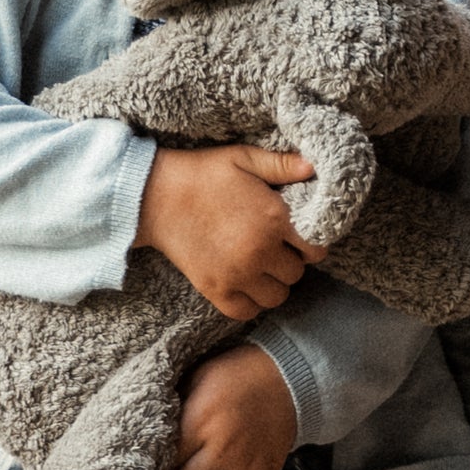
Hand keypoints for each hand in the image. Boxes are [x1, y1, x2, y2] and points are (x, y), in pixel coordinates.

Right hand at [137, 143, 314, 318]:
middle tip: (276, 249)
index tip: (297, 238)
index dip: (310, 244)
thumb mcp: (244, 158)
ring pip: (277, 297)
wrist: (155, 196)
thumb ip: (282, 165)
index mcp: (274, 218)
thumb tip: (313, 168)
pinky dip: (251, 302)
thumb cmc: (203, 173)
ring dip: (273, 283)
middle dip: (291, 262)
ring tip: (261, 266)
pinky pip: (248, 311)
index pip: (314, 249)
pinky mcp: (215, 290)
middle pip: (296, 274)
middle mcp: (260, 251)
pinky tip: (245, 283)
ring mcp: (238, 275)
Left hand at [168, 345, 300, 469]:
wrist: (286, 377)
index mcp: (201, 421)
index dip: (156, 466)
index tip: (157, 462)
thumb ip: (173, 408)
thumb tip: (148, 437)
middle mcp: (224, 449)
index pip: (165, 463)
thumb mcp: (196, 378)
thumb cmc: (233, 376)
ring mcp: (247, 467)